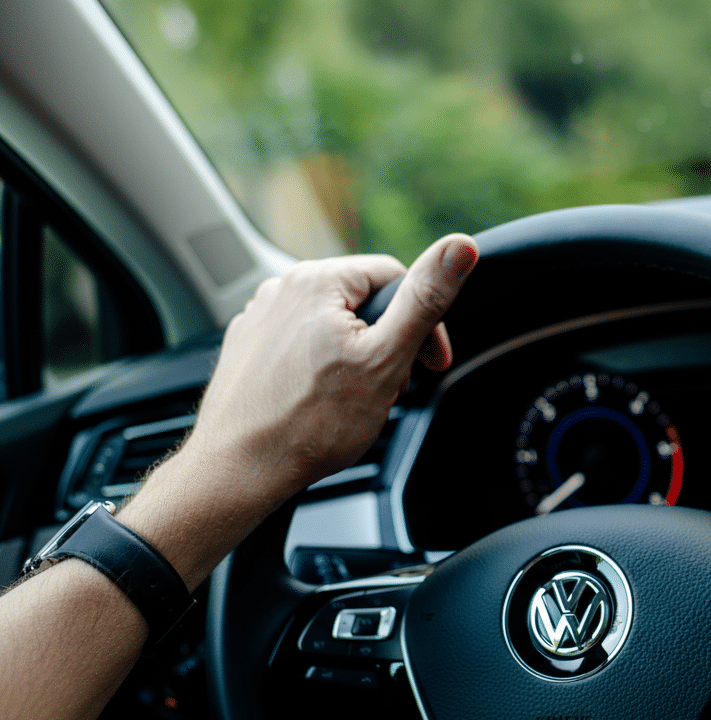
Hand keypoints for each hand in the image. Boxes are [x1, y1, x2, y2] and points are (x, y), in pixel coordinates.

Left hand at [119, 234, 477, 586]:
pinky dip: (320, 369)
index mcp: (318, 280)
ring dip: (356, 358)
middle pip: (363, 303)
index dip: (424, 324)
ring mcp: (259, 318)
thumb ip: (425, 299)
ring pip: (333, 326)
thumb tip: (460, 247)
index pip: (396, 279)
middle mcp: (282, 289)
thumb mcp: (387, 358)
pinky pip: (301, 346)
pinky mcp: (247, 349)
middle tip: (390, 389)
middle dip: (387, 344)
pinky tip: (320, 403)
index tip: (430, 365)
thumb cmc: (312, 423)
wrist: (240, 471)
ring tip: (353, 400)